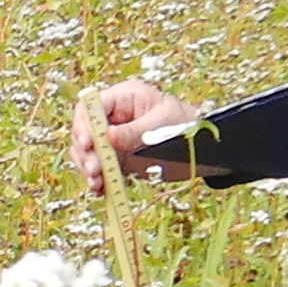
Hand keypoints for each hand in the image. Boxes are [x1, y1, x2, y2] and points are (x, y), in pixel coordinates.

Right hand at [68, 78, 198, 190]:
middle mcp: (113, 117)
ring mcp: (113, 138)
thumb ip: (133, 131)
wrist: (203, 146)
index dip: (84, 125)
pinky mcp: (116, 158)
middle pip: (85, 131)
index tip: (87, 144)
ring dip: (88, 167)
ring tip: (97, 182)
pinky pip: (99, 168)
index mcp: (123, 98)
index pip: (91, 106)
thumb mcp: (161, 124)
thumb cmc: (185, 125)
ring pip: (88, 152)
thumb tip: (107, 137)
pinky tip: (100, 188)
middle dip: (85, 151)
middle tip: (94, 169)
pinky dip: (97, 179)